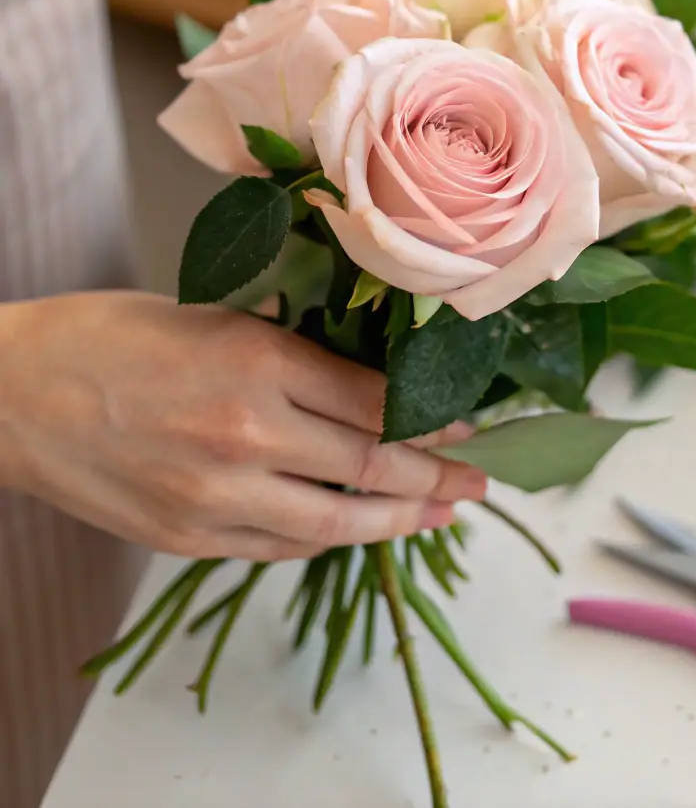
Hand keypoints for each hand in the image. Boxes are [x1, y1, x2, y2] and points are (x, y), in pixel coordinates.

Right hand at [0, 291, 486, 560]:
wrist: (12, 394)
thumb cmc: (110, 336)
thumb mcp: (215, 319)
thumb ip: (291, 353)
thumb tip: (370, 381)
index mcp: (256, 361)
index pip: (376, 403)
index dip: (433, 420)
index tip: (468, 425)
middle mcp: (245, 435)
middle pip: (371, 468)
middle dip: (436, 479)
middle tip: (478, 483)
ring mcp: (215, 496)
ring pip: (336, 522)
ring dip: (398, 522)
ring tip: (437, 515)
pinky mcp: (188, 538)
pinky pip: (281, 548)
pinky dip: (329, 538)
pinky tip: (358, 528)